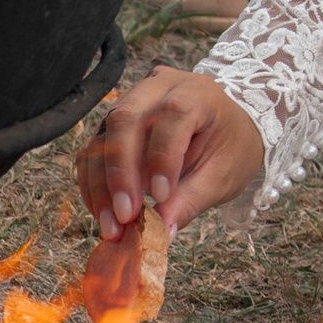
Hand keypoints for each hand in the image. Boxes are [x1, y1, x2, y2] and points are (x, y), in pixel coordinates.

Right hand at [76, 67, 265, 237]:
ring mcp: (129, 104)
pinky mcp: (112, 125)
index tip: (160, 197)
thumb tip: (162, 233)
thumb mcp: (223, 175)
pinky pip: (92, 151)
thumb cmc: (229, 147)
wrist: (224, 129)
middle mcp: (157, 88)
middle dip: (121, 172)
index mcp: (197, 92)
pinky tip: (103, 213)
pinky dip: (93, 184)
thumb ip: (192, 200)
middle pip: (125, 119)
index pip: (173, 114)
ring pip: (102, 137)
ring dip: (100, 186)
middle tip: (126, 215)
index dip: (163, 155)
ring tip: (111, 226)